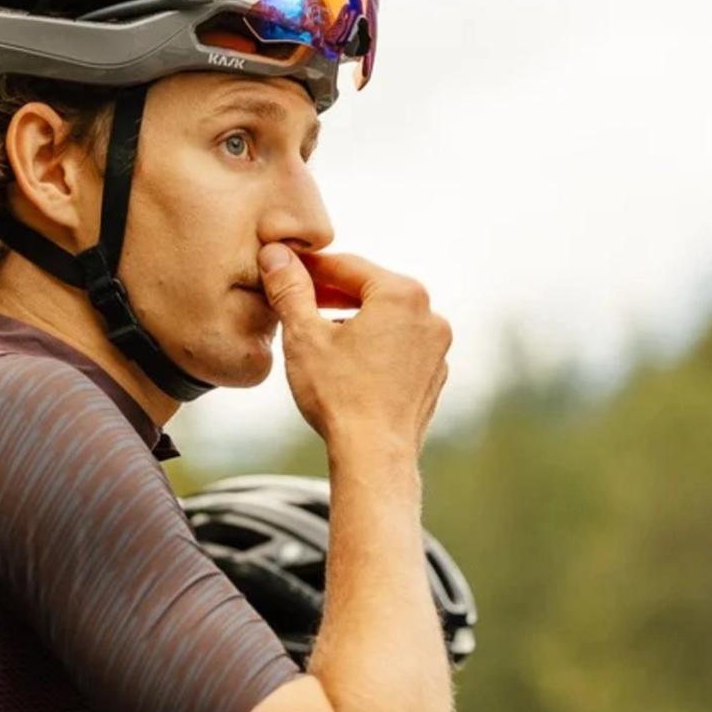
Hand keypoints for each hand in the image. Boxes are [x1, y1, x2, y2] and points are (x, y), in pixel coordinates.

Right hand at [257, 246, 450, 455]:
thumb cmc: (339, 395)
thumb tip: (275, 255)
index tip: (283, 269)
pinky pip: (398, 348)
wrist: (373, 457)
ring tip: (317, 333)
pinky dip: (373, 347)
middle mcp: (429, 315)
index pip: (346, 266)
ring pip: (386, 320)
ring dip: (353, 320)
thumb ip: (290, 289)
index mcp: (402, 294)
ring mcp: (436, 348)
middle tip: (295, 299)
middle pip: (370, 291)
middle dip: (331, 294)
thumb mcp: (303, 335)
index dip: (309, 267)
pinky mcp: (433, 376)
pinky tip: (345, 364)